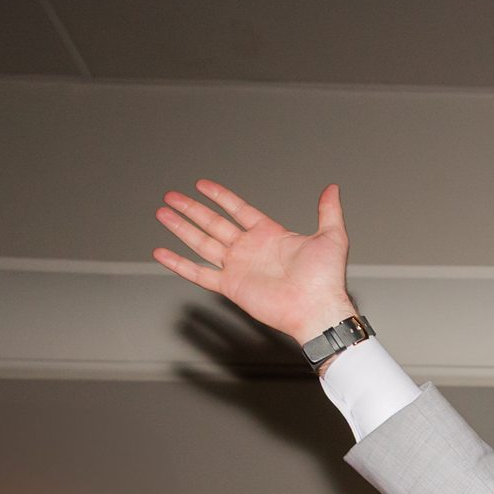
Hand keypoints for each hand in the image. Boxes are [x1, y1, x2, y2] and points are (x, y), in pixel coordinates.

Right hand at [153, 181, 357, 345]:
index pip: (239, 210)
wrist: (317, 308)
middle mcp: (250, 250)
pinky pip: (199, 273)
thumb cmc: (326, 280)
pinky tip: (161, 253)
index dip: (220, 197)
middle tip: (171, 196)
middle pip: (214, 223)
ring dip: (181, 228)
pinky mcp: (231, 286)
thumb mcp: (331, 237)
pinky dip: (179, 264)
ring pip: (202, 243)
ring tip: (162, 213)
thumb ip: (328, 211)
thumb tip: (332, 188)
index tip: (202, 184)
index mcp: (270, 235)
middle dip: (191, 209)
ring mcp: (239, 267)